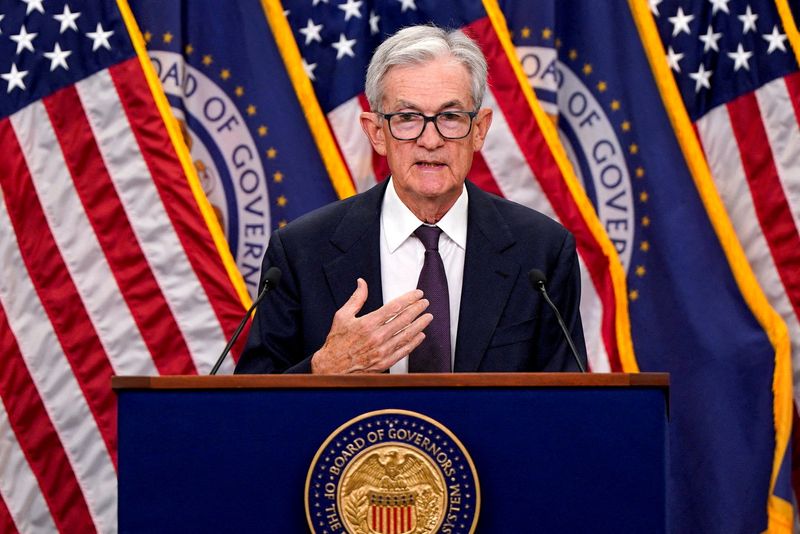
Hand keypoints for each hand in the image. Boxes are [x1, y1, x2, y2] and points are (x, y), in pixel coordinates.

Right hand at [311, 278, 431, 373]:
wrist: (332, 368)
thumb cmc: (336, 342)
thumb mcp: (342, 316)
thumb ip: (356, 299)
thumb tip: (362, 282)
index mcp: (367, 323)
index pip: (394, 307)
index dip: (409, 299)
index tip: (417, 294)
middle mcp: (377, 337)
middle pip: (404, 320)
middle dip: (417, 309)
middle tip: (425, 303)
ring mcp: (382, 351)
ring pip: (407, 335)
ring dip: (420, 325)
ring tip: (428, 317)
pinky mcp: (384, 363)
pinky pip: (403, 351)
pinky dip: (414, 342)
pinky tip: (420, 335)